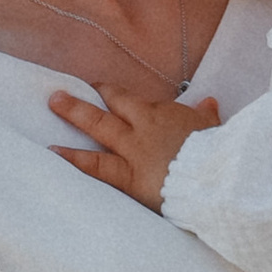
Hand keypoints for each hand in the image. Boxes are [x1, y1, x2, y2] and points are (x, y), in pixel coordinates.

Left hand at [51, 88, 218, 206]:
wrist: (214, 178)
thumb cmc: (217, 153)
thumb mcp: (214, 130)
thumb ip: (207, 116)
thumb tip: (210, 102)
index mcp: (165, 115)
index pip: (134, 103)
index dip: (114, 97)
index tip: (101, 92)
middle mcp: (144, 127)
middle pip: (112, 106)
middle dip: (87, 99)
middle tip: (59, 95)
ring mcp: (133, 150)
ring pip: (99, 126)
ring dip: (74, 113)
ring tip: (53, 104)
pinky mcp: (128, 176)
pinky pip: (96, 166)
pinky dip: (74, 158)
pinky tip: (53, 151)